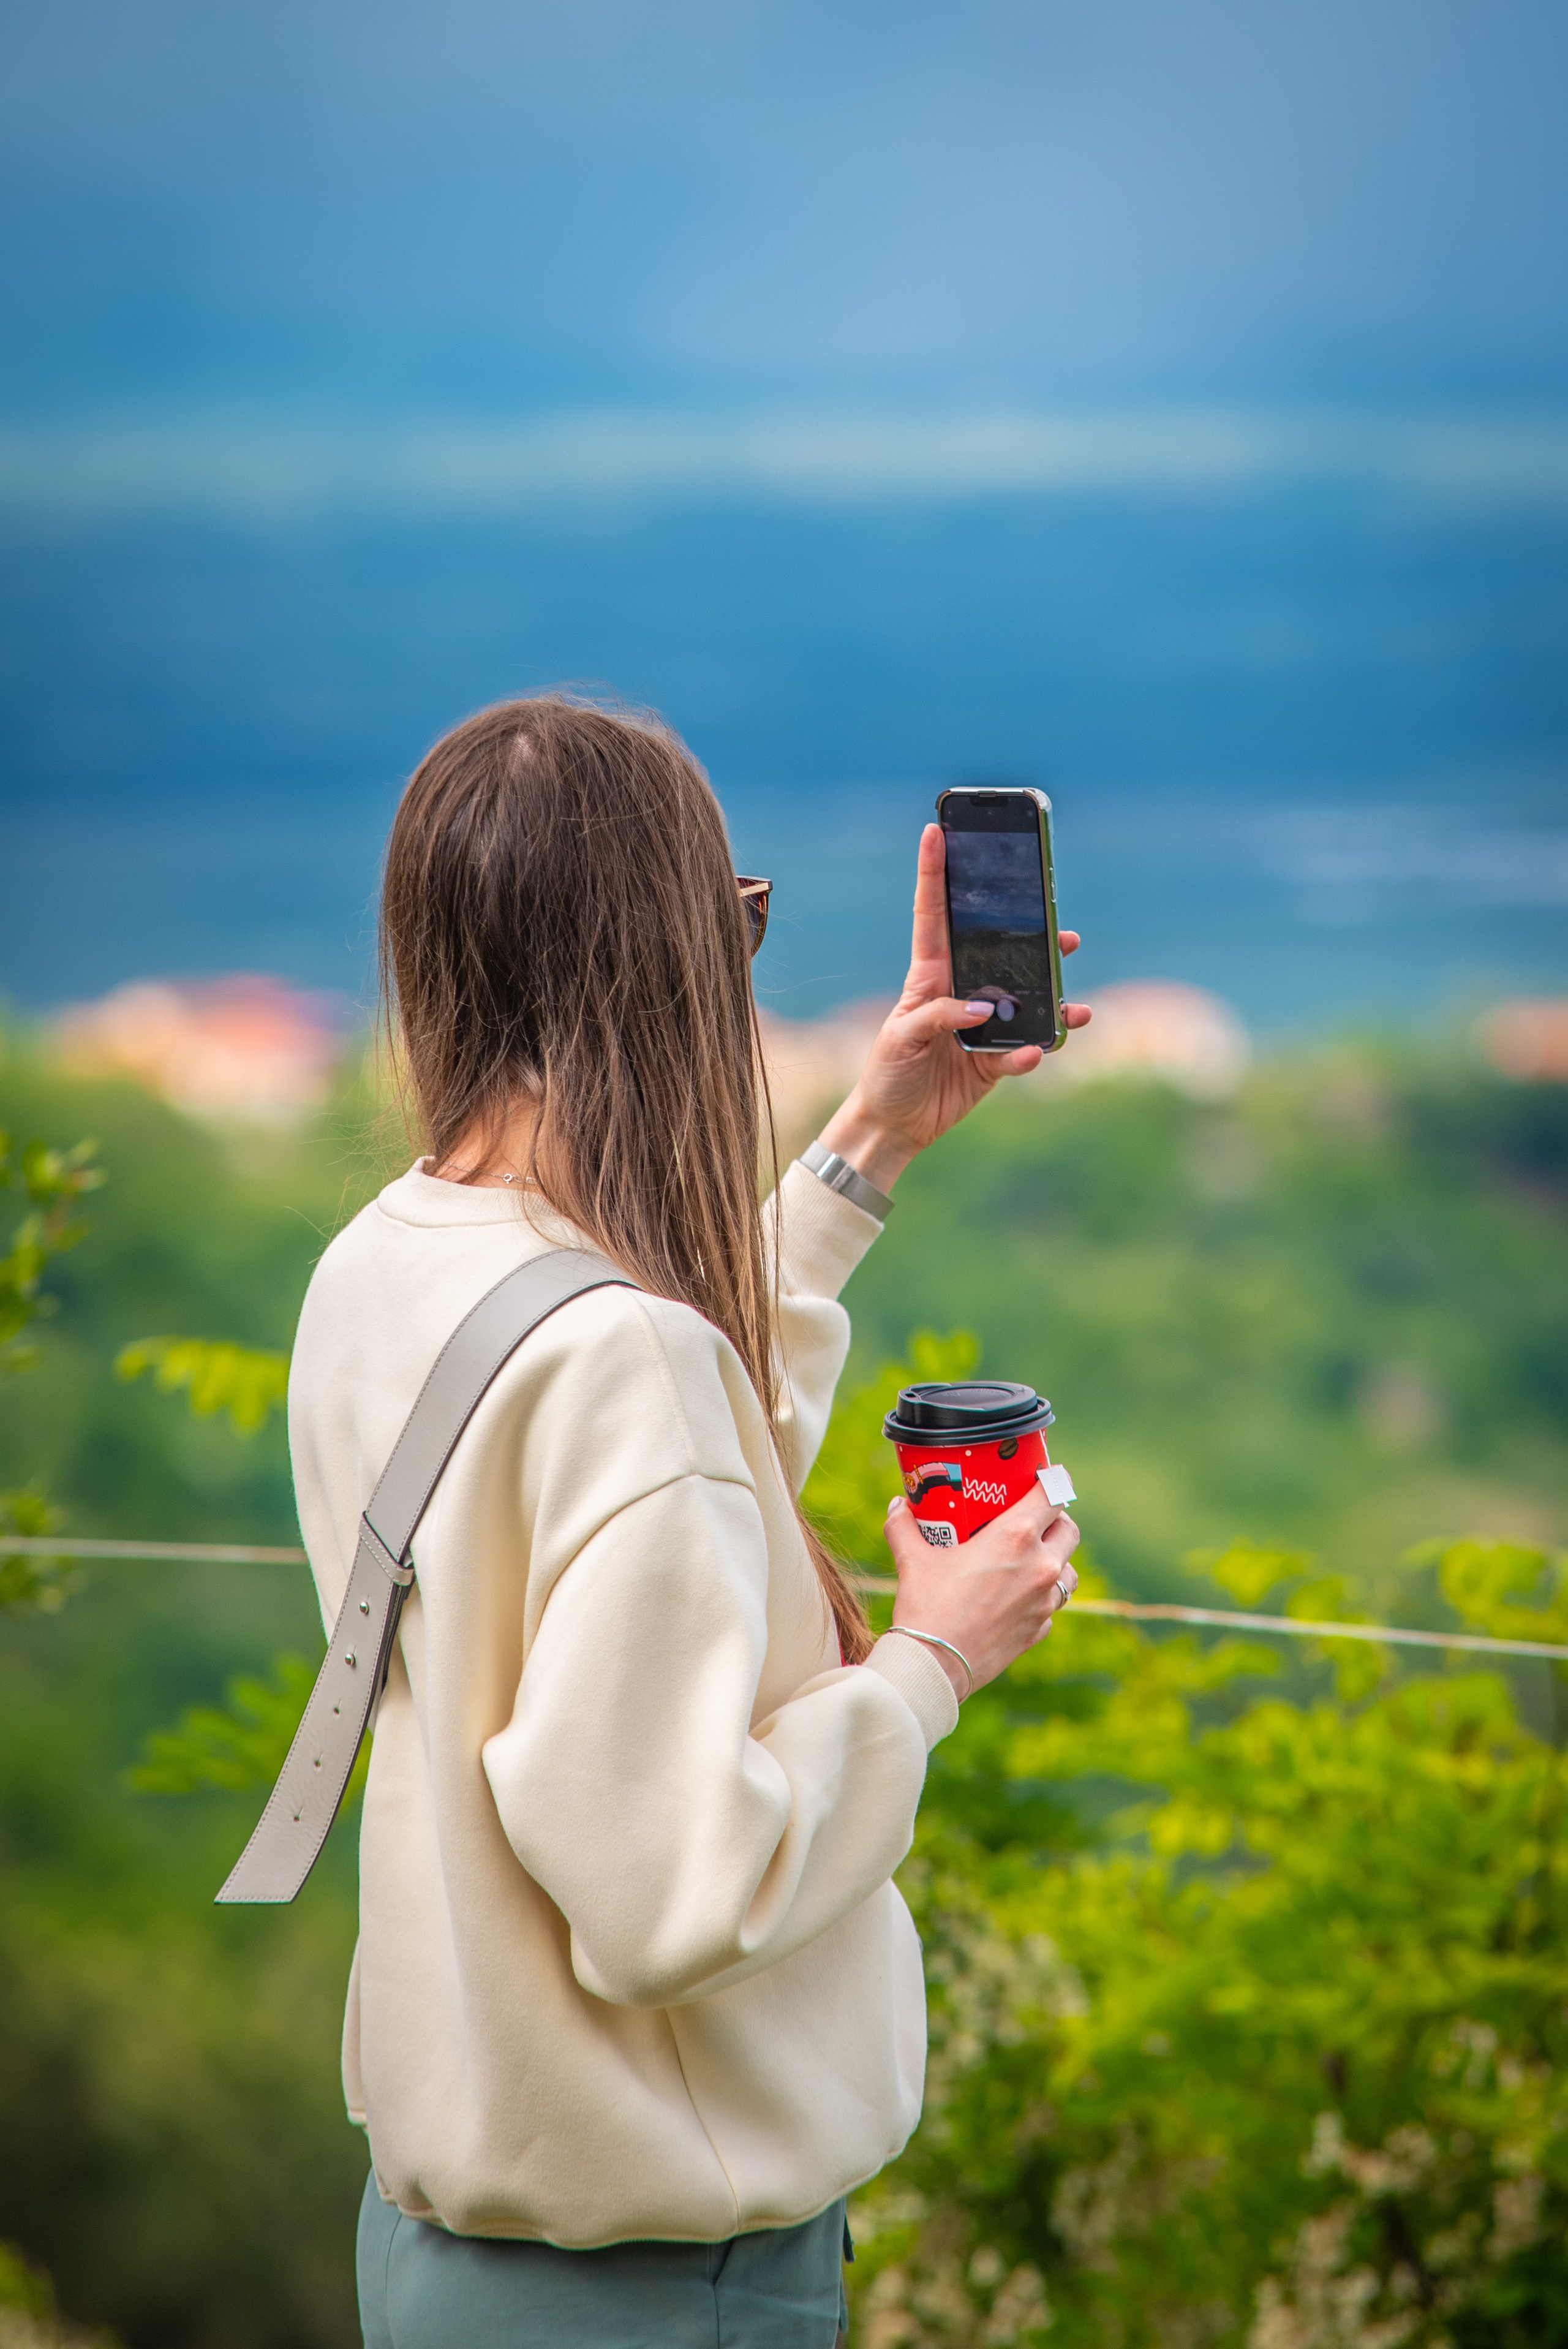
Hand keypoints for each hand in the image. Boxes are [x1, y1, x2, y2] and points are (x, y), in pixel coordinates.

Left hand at [816, 823, 1090, 1192]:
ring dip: (1053, 996)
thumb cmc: (886, 1071)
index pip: (933, 915)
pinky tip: (1038, 1052)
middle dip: (1031, 934)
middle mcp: (960, 994)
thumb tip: (983, 1008)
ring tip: (1075, 999)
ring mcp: (982, 1027)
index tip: (935, 831)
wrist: (893, 1124)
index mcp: (929, 977)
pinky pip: (1022, 1051)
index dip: (934, 874)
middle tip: (1059, 922)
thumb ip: (937, 1016)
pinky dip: (1032, 1053)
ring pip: (1027, 1001)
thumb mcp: (900, 1037)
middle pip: (1000, 953)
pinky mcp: (994, 1062)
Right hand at [883, 1484, 1080, 1700]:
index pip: (1053, 1495)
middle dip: (1056, 1521)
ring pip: (1068, 1571)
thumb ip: (904, 1526)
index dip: (1052, 1482)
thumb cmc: (926, 1605)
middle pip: (1069, 1530)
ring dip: (1056, 1560)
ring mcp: (1044, 1601)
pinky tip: (1015, 1598)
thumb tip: (897, 1505)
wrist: (935, 1664)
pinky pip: (1050, 1606)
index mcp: (1015, 1536)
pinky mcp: (1040, 1629)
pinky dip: (1039, 1598)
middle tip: (1034, 1520)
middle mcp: (1040, 1565)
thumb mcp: (913, 1559)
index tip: (1046, 1477)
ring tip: (1031, 1560)